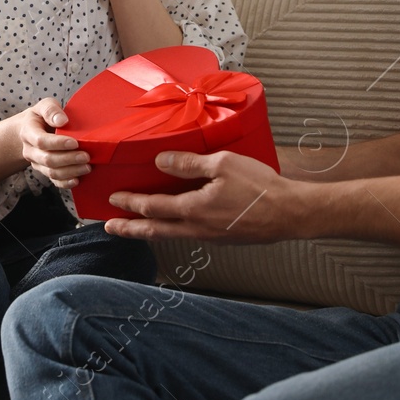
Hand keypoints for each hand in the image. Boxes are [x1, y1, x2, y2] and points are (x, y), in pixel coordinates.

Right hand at [15, 97, 90, 188]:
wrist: (31, 130)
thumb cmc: (41, 117)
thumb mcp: (44, 106)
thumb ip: (51, 110)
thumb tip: (62, 120)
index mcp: (28, 132)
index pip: (41, 141)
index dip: (58, 143)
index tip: (75, 142)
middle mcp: (30, 150)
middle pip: (47, 159)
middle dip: (68, 159)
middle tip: (86, 156)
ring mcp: (36, 163)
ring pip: (51, 172)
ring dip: (70, 171)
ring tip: (87, 166)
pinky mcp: (44, 171)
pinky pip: (53, 181)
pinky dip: (65, 183)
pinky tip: (77, 179)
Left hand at [105, 151, 300, 243]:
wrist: (289, 213)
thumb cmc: (260, 187)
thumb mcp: (223, 164)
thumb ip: (190, 163)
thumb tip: (161, 162)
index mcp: (194, 209)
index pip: (152, 206)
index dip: (130, 203)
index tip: (113, 199)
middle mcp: (197, 228)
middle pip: (154, 230)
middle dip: (130, 228)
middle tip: (110, 227)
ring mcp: (209, 236)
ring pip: (171, 235)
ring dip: (149, 231)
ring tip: (135, 228)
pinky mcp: (221, 237)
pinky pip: (188, 235)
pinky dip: (171, 230)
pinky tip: (173, 223)